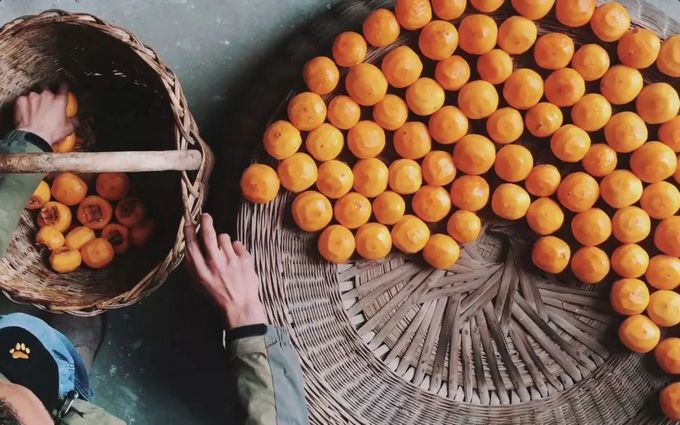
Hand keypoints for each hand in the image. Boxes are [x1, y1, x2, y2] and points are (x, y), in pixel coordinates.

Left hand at [15, 85, 74, 146]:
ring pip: (35, 95)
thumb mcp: (68, 129)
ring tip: (37, 111)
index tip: (63, 87)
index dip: (64, 87)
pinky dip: (25, 105)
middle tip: (48, 105)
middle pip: (47, 90)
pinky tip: (28, 112)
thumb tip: (74, 120)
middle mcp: (46, 96)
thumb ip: (73, 121)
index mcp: (59, 101)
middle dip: (48, 96)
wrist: (34, 137)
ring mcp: (32, 97)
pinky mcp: (21, 101)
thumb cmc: (50, 133)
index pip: (63, 88)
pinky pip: (23, 100)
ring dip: (36, 101)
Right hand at [184, 213, 266, 328]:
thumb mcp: (199, 285)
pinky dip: (236, 249)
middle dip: (205, 221)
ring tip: (225, 253)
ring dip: (223, 242)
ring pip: (224, 237)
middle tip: (205, 216)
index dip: (189, 231)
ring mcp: (231, 260)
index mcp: (201, 272)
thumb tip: (190, 247)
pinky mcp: (245, 259)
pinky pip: (237, 244)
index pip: (192, 246)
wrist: (241, 307)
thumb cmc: (218, 297)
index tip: (188, 222)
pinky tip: (236, 259)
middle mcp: (215, 264)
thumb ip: (194, 266)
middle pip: (208, 234)